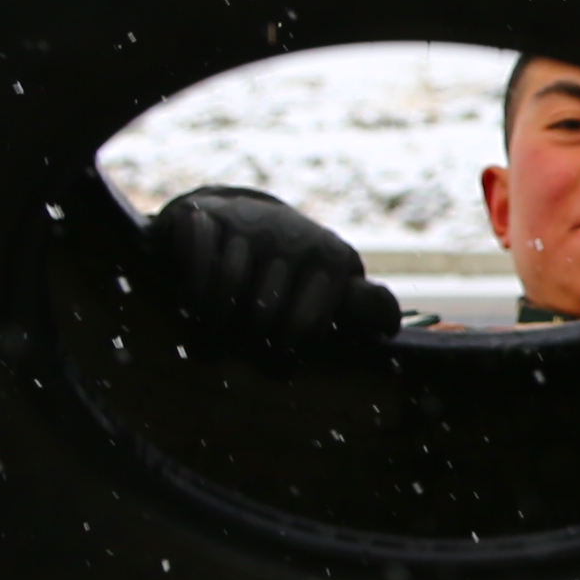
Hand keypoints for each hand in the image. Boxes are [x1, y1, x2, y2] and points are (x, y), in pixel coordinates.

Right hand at [146, 186, 397, 361]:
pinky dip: (190, 288)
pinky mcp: (207, 213)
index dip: (285, 357)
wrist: (243, 216)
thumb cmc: (294, 271)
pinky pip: (197, 255)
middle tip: (235, 358)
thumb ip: (360, 309)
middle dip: (246, 346)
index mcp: (334, 260)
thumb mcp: (333, 287)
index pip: (307, 326)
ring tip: (208, 351)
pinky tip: (189, 311)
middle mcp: (295, 236)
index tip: (274, 367)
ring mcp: (250, 221)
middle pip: (263, 313)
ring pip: (227, 288)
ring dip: (211, 328)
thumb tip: (390, 326)